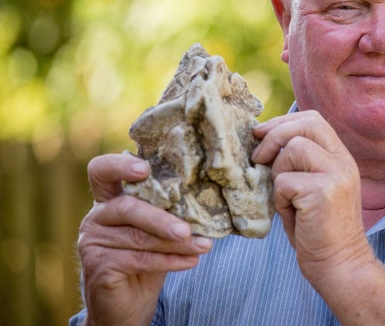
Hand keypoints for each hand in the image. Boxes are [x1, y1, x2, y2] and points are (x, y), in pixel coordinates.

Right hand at [77, 153, 212, 325]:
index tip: (145, 168)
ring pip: (138, 237)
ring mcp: (92, 241)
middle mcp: (96, 216)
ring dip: (175, 243)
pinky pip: (139, 259)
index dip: (119, 165)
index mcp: (110, 199)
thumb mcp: (158, 230)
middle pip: (127, 207)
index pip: (102, 170)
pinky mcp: (97, 265)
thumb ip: (167, 211)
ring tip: (204, 245)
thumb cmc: (147, 258)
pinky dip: (169, 260)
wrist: (128, 304)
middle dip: (161, 218)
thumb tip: (206, 199)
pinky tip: (192, 261)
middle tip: (187, 229)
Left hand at [252, 110, 375, 287]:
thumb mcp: (312, 187)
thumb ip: (298, 163)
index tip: (260, 135)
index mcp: (341, 157)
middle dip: (274, 135)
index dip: (282, 122)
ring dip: (278, 173)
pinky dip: (280, 199)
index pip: (313, 119)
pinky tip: (292, 214)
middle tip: (258, 158)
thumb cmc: (317, 229)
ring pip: (292, 149)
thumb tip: (262, 140)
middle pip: (305, 124)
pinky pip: (284, 181)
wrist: (339, 265)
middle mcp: (343, 161)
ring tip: (286, 198)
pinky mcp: (323, 192)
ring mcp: (336, 175)